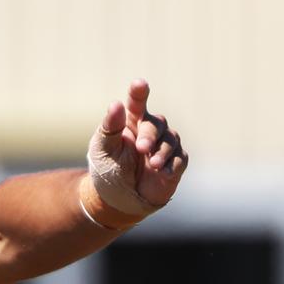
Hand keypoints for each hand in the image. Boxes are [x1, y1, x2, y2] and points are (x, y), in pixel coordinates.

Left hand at [86, 79, 187, 214]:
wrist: (118, 200)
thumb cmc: (108, 169)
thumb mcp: (103, 149)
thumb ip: (110, 128)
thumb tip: (116, 103)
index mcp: (131, 122)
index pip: (136, 103)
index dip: (139, 93)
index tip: (139, 83)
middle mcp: (150, 130)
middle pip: (156, 124)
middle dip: (150, 135)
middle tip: (141, 148)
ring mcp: (164, 146)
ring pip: (171, 140)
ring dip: (161, 152)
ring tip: (153, 165)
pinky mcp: (175, 164)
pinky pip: (180, 159)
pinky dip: (172, 165)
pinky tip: (162, 172)